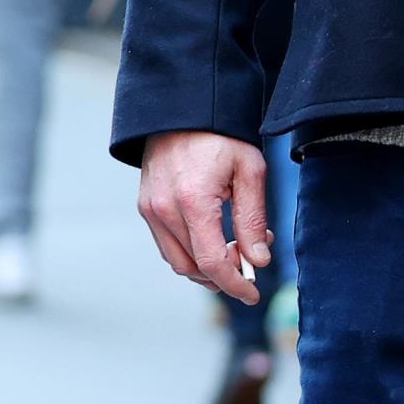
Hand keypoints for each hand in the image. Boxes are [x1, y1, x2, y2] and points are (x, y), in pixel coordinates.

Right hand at [138, 130, 269, 298]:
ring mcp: (149, 210)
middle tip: (251, 262)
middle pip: (193, 268)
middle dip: (224, 276)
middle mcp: (163, 210)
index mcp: (192, 202)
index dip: (235, 285)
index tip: (253, 293)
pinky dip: (191, 253)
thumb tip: (259, 260)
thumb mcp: (250, 172)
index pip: (212, 263)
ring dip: (207, 268)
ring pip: (178, 262)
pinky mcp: (145, 207)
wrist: (183, 110)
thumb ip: (252, 219)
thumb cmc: (221, 136)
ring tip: (236, 249)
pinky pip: (167, 245)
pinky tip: (215, 240)